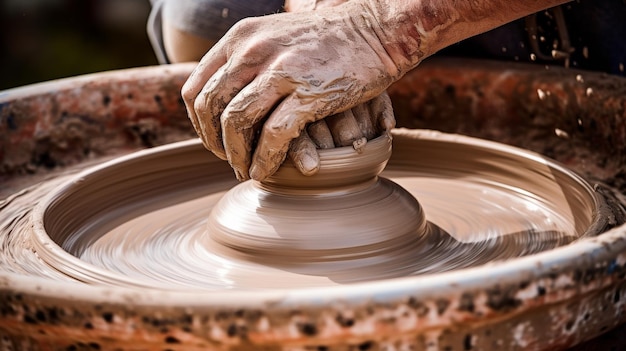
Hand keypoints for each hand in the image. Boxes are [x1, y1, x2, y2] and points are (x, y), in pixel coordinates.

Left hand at [182, 2, 400, 180]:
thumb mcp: (275, 36)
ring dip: (236, 155)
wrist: (376, 31)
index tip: (214, 141)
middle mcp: (253, 51)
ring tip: (245, 170)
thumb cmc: (327, 40)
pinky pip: (274, 135)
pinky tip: (265, 171)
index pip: (196, 88)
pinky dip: (264, 160)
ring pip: (236, 122)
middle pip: (210, 108)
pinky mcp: (309, 93)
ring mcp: (281, 71)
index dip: (199, 123)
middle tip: (229, 161)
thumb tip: (224, 92)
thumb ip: (247, 59)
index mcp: (240, 38)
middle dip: (214, 144)